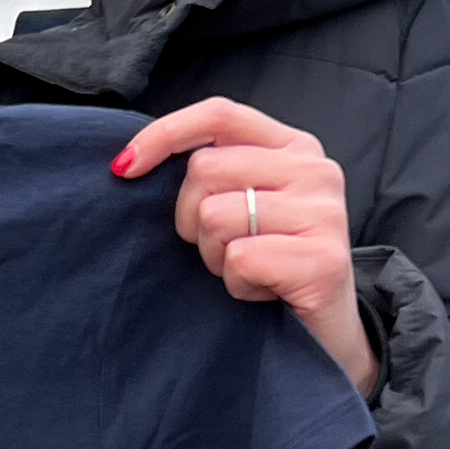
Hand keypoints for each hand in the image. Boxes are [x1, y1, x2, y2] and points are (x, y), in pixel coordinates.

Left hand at [115, 98, 378, 397]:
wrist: (326, 334)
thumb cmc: (271, 263)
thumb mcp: (243, 202)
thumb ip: (211, 171)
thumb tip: (129, 161)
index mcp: (293, 146)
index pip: (218, 114)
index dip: (164, 134)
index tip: (123, 168)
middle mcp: (315, 170)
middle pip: (205, 168)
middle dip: (191, 217)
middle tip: (223, 247)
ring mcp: (324, 213)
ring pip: (215, 215)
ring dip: (215, 255)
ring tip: (249, 269)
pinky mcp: (323, 260)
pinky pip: (239, 258)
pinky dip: (236, 284)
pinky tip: (264, 290)